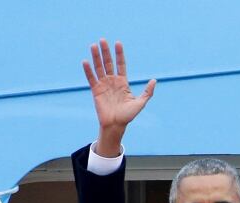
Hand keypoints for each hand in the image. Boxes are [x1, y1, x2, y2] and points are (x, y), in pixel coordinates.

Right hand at [82, 39, 156, 156]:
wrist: (116, 125)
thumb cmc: (128, 116)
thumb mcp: (140, 103)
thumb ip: (147, 92)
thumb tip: (154, 80)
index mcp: (123, 83)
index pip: (121, 64)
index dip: (119, 54)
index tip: (118, 43)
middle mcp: (112, 81)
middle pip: (108, 63)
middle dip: (106, 52)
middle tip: (102, 40)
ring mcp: (103, 85)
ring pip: (99, 68)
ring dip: (96, 57)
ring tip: (93, 45)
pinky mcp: (95, 91)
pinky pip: (91, 78)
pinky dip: (88, 70)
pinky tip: (85, 61)